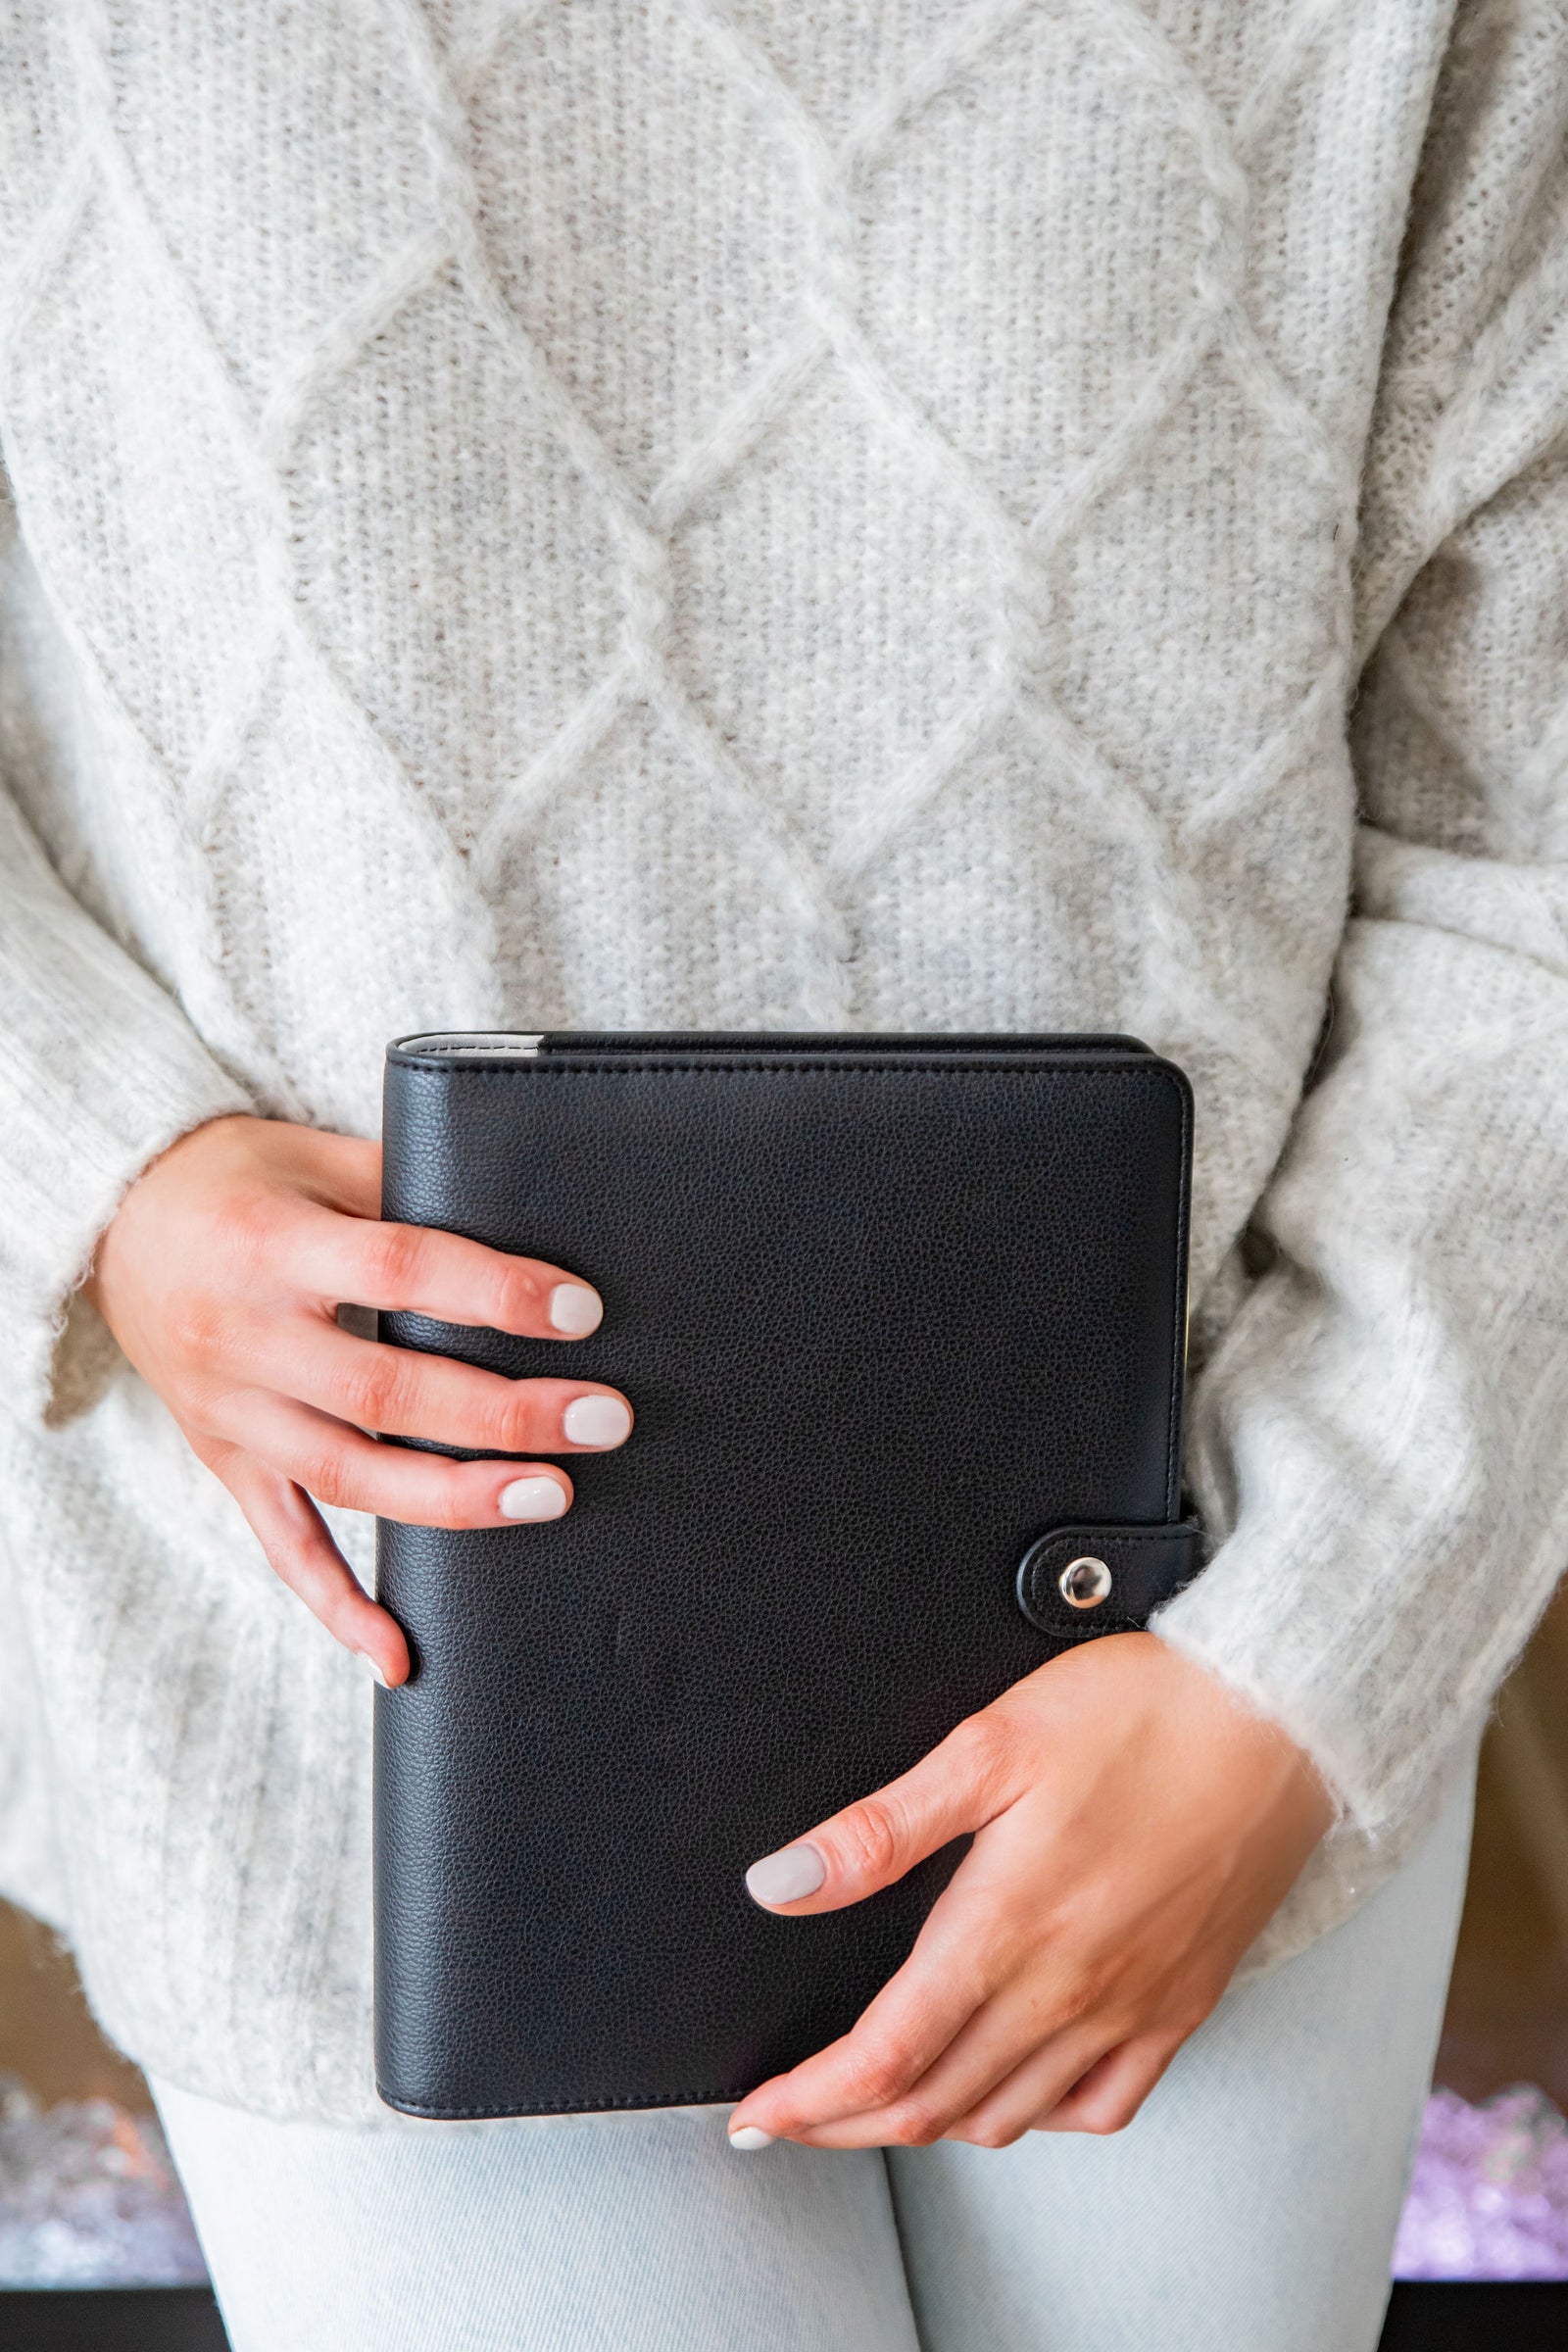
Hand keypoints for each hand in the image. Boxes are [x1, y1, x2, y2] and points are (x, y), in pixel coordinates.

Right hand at [84, 1114, 630, 1687]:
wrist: (115, 1222)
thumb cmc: (240, 1179)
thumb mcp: (314, 1155)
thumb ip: (409, 1188)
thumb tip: (534, 1216)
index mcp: (272, 1245)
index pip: (398, 1268)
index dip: (492, 1292)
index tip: (579, 1313)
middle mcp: (245, 1336)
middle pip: (384, 1388)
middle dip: (502, 1413)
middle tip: (602, 1419)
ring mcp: (232, 1411)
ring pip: (347, 1475)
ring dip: (453, 1498)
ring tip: (551, 1497)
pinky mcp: (225, 1461)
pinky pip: (283, 1544)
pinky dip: (339, 1607)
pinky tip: (400, 1655)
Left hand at [727, 1632, 1331, 2147]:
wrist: (1282, 1715)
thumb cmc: (1142, 1713)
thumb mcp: (988, 1746)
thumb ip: (879, 1830)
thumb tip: (781, 1884)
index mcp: (1006, 1927)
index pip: (883, 2058)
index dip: (808, 2100)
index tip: (756, 2114)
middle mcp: (1067, 1990)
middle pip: (930, 2104)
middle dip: (844, 2123)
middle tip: (791, 2114)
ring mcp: (1130, 2009)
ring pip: (1006, 2117)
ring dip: (927, 2124)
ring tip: (878, 2102)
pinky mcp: (1181, 2007)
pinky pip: (1100, 2108)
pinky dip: (1037, 2118)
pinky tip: (1010, 2088)